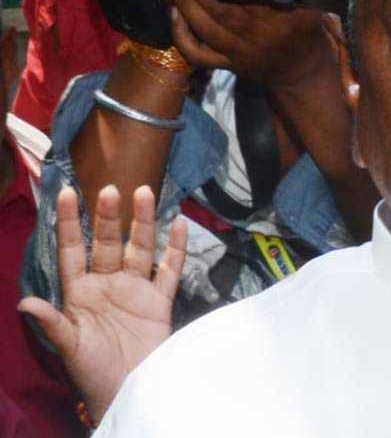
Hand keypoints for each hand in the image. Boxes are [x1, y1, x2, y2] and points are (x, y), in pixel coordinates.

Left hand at [18, 185, 185, 420]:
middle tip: (110, 188)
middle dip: (108, 216)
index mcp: (80, 291)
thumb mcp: (69, 347)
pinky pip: (170, 269)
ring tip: (144, 193)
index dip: (70, 222)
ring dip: (142, 221)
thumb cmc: (92, 372)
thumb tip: (24, 303)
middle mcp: (108, 283)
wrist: (129, 388)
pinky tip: (180, 225)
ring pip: (140, 247)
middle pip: (109, 242)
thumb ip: (52, 323)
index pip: (73, 249)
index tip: (67, 193)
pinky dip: (176, 248)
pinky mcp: (160, 300)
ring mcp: (136, 289)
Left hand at [162, 0, 329, 87]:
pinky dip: (181, 35)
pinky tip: (172, 13)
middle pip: (220, 10)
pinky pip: (198, 54)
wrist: (301, 73)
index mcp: (280, 21)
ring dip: (183, 4)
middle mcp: (257, 37)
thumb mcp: (312, 8)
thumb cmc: (305, 33)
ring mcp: (239, 53)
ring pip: (205, 29)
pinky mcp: (227, 64)